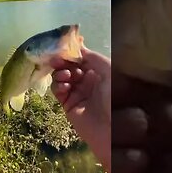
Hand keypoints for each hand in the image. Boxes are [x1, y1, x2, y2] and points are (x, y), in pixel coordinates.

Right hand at [50, 46, 110, 172]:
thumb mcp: (107, 69)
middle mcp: (87, 80)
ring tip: (65, 75)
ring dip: (60, 73)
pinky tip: (64, 86)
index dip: (70, 52)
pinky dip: (58, 86)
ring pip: (61, 77)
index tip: (62, 47)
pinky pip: (58, 91)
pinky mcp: (68, 104)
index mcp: (99, 71)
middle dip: (62, 61)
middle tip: (57, 60)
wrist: (112, 127)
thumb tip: (76, 44)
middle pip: (68, 66)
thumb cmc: (114, 94)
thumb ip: (90, 56)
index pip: (80, 57)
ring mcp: (77, 92)